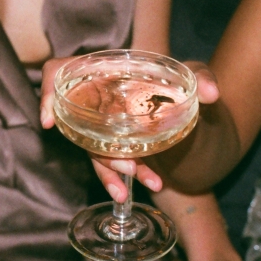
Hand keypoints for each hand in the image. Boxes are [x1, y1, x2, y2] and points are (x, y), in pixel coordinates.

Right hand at [39, 57, 220, 201]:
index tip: (48, 122)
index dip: (48, 94)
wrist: (193, 104)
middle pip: (76, 123)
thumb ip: (201, 77)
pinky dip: (121, 177)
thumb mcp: (191, 72)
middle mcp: (95, 97)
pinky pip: (107, 162)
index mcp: (103, 71)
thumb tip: (212, 94)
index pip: (58, 73)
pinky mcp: (112, 144)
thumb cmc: (182, 80)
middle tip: (128, 167)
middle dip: (99, 150)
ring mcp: (101, 123)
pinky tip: (141, 188)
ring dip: (111, 171)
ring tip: (136, 187)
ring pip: (92, 150)